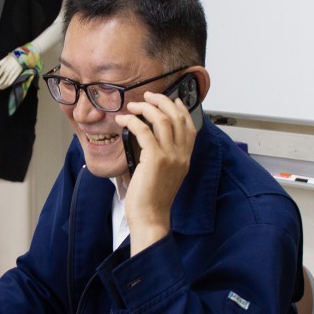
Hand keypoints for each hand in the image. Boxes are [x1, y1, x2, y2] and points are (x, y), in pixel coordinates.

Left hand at [0, 55, 22, 89]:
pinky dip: (7, 85)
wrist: (21, 56)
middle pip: (2, 80)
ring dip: (2, 86)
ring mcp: (12, 74)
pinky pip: (11, 82)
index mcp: (3, 67)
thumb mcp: (3, 60)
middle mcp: (7, 71)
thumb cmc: (11, 57)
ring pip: (6, 82)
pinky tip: (4, 87)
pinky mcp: (16, 75)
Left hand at [115, 91, 197, 254]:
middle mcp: (181, 155)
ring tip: (133, 106)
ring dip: (146, 107)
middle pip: (177, 117)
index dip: (180, 108)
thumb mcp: (166, 175)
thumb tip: (149, 138)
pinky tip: (124, 120)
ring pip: (162, 119)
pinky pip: (144, 130)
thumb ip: (165, 157)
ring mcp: (170, 156)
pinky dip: (132, 120)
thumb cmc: (152, 200)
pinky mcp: (155, 159)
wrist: (151, 218)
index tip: (169, 99)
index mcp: (185, 158)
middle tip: (148, 96)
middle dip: (162, 101)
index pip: (190, 125)